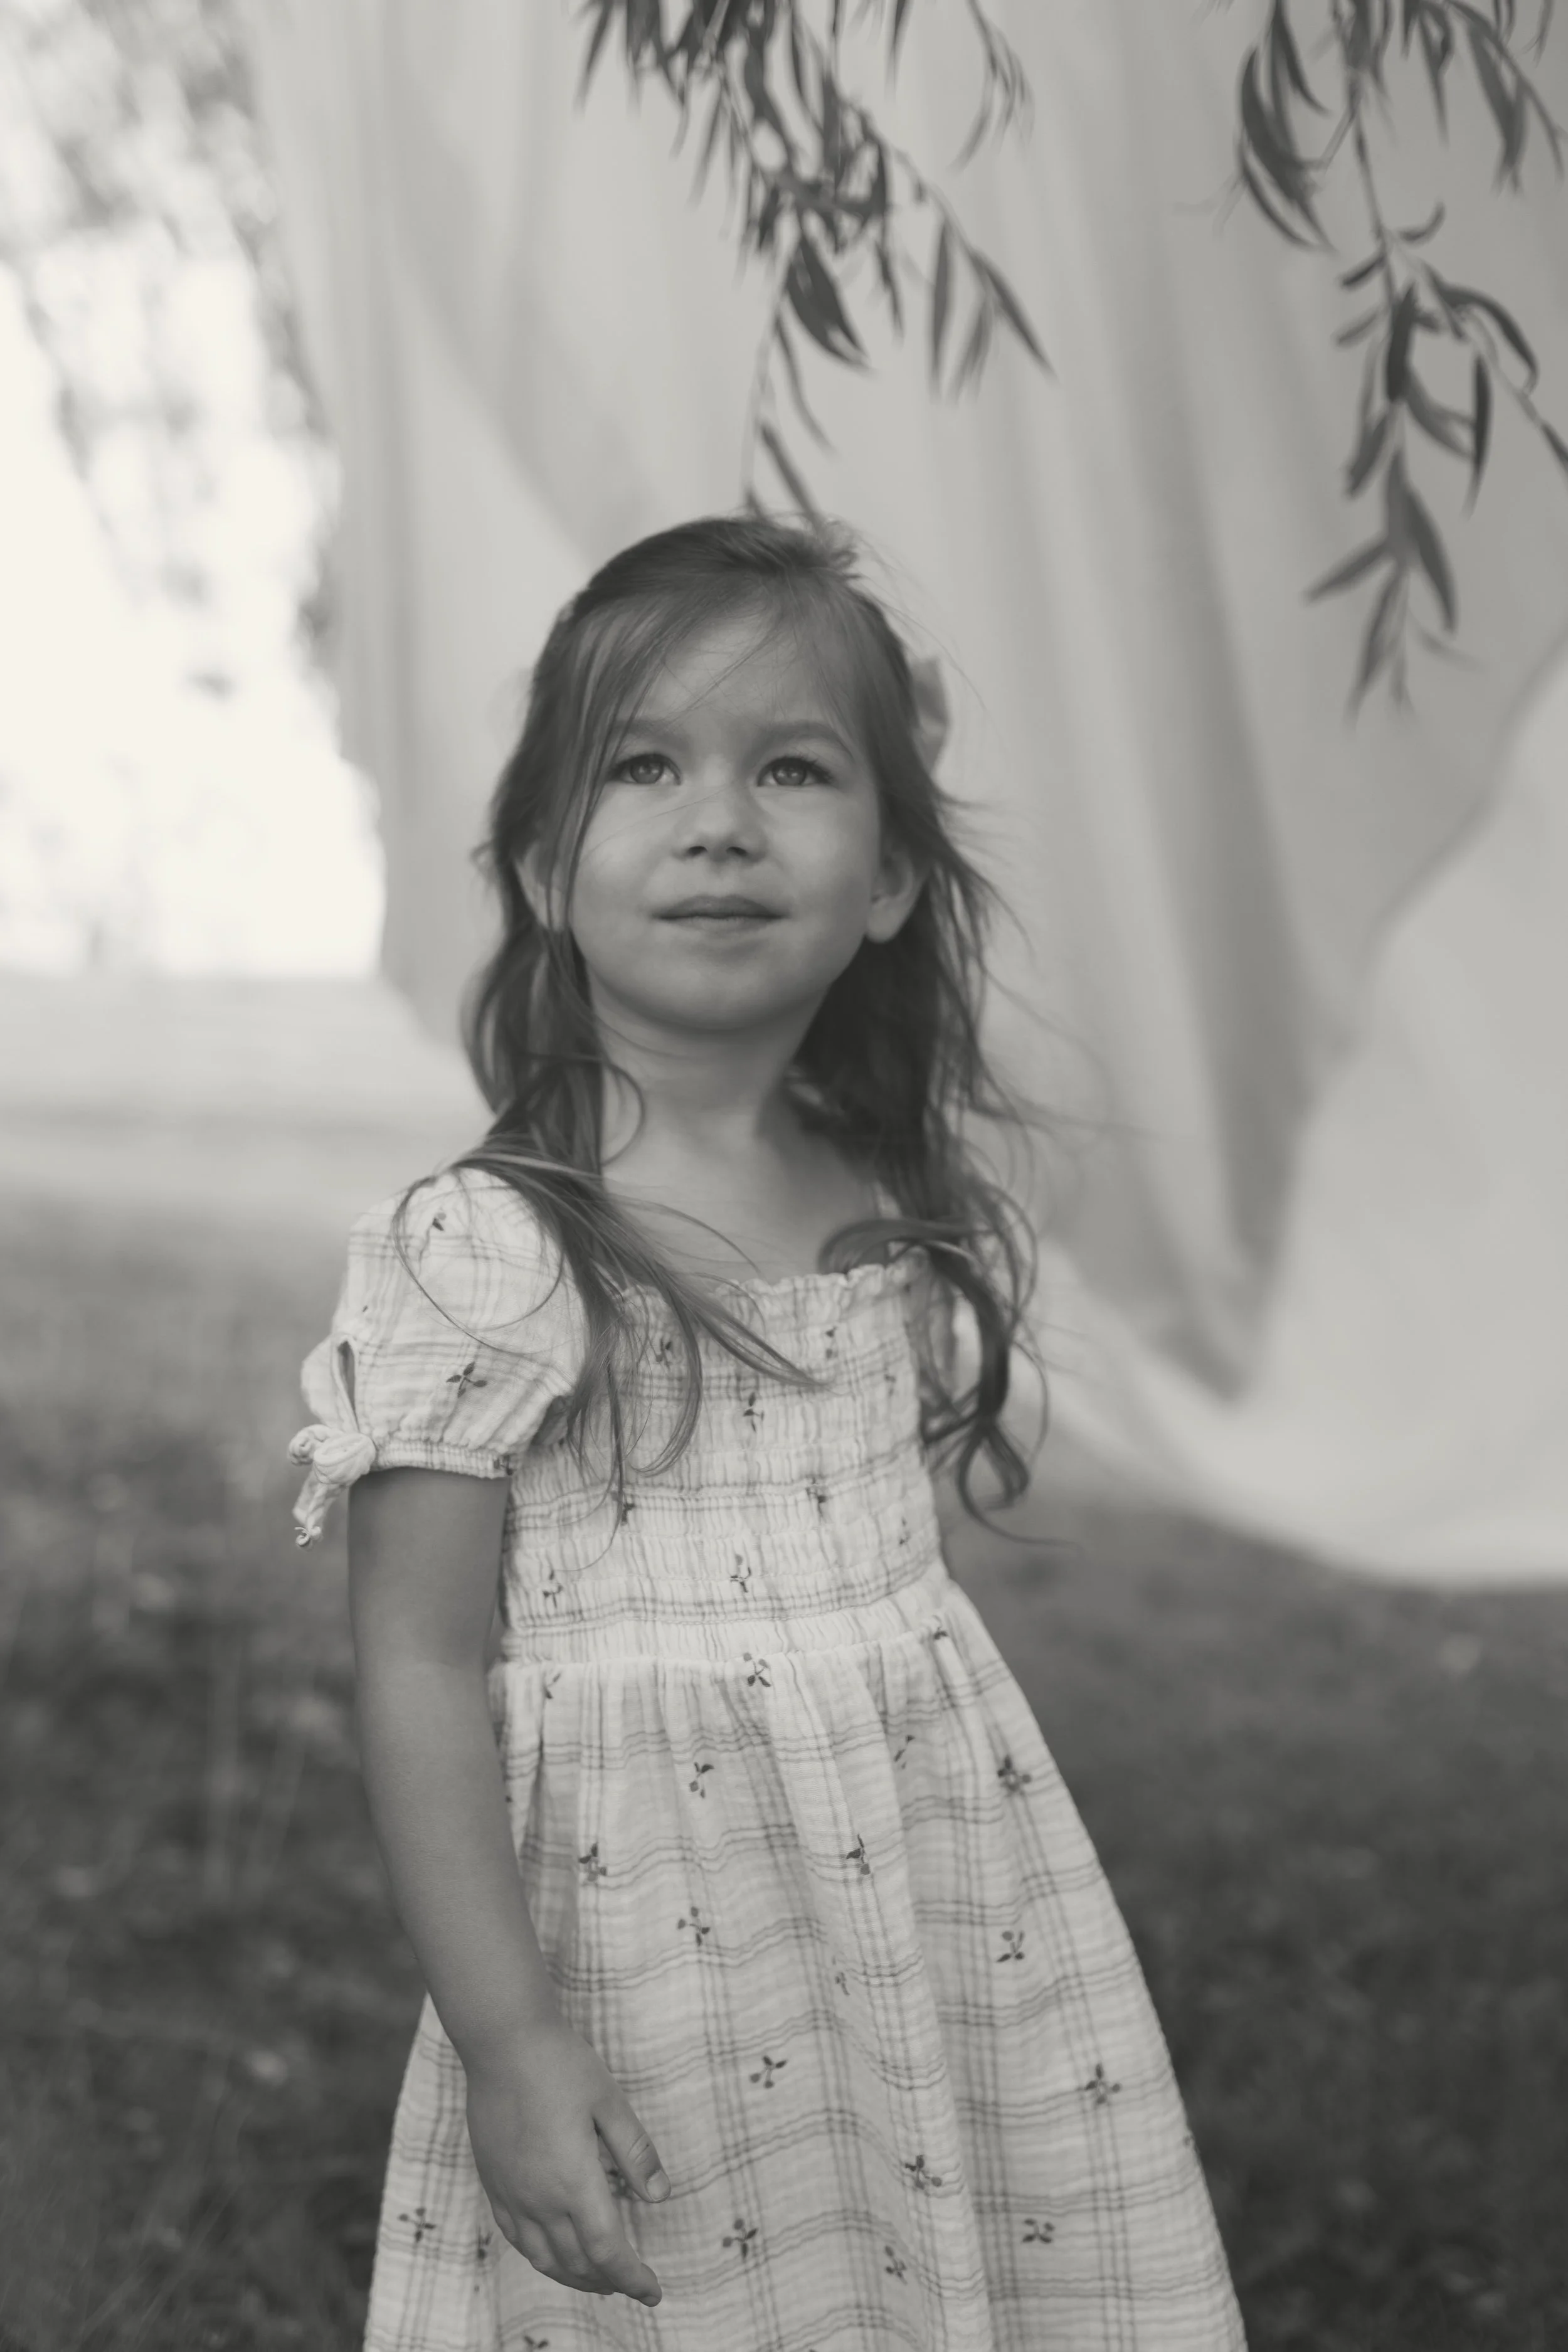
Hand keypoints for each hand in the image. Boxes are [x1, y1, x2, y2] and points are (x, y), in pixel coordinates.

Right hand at [465, 2018, 668, 2304]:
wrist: (501, 2041)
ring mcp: (511, 2193)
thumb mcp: (609, 2101)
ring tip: (597, 2278)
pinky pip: (515, 2236)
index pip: (607, 2250)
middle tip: (631, 2282)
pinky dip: (539, 2255)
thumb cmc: (560, 2064)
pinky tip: (551, 2251)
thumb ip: (635, 2152)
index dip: (633, 2277)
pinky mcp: (492, 2182)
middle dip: (608, 2280)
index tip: (653, 2291)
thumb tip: (661, 2196)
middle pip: (577, 2262)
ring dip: (573, 2275)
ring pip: (543, 2257)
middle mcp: (539, 2198)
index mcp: (574, 2180)